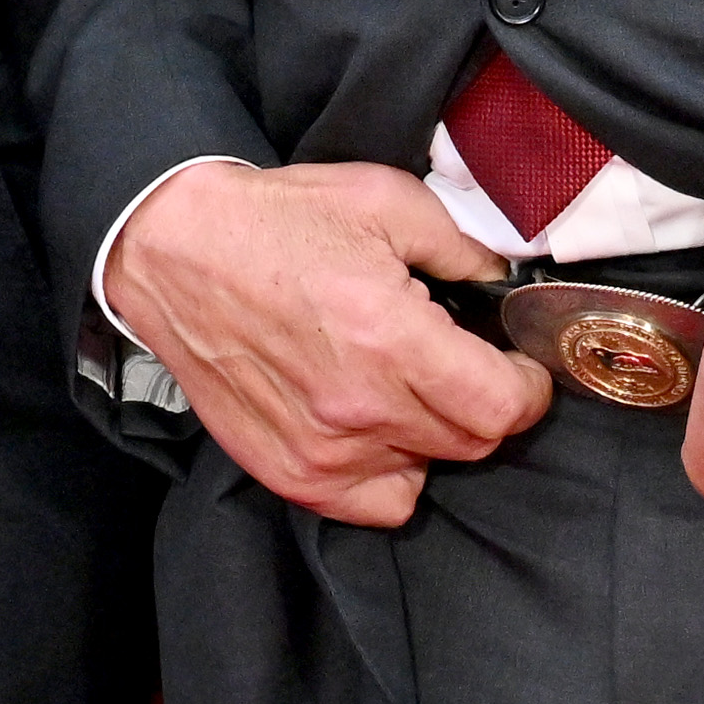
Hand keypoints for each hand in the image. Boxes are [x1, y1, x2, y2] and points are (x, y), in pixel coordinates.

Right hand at [101, 160, 549, 526]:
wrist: (175, 252)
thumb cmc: (276, 222)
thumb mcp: (386, 201)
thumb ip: (464, 248)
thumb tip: (507, 287)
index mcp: (389, 337)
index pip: (502, 407)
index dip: (528, 388)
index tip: (518, 366)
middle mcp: (358, 406)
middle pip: (474, 443)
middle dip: (488, 404)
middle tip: (467, 365)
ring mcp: (320, 449)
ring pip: (429, 470)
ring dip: (437, 434)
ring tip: (409, 386)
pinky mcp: (289, 472)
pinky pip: (377, 502)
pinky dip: (392, 471)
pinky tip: (376, 425)